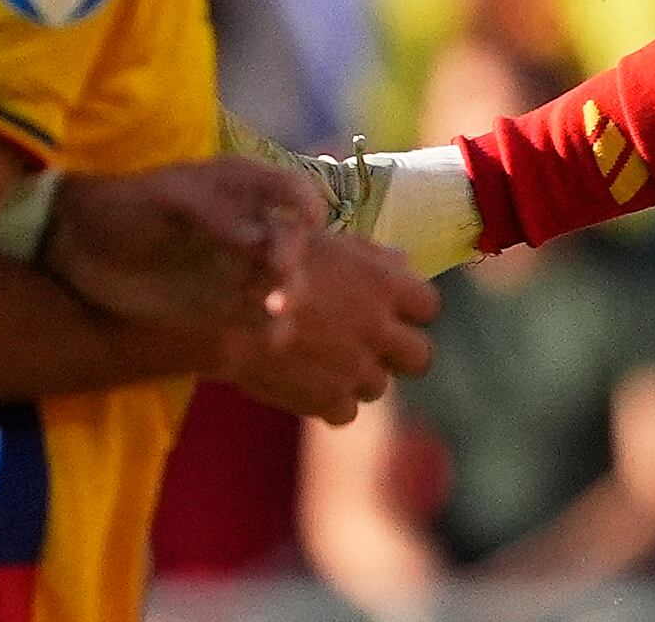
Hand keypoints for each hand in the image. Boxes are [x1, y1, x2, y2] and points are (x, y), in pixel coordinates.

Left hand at [45, 157, 319, 334]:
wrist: (76, 247)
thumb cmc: (123, 209)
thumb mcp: (166, 199)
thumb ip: (215, 215)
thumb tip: (261, 238)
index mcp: (241, 189)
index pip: (292, 190)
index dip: (307, 203)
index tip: (308, 223)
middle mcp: (250, 227)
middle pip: (293, 241)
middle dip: (292, 257)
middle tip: (276, 275)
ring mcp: (239, 269)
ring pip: (285, 282)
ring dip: (289, 295)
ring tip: (273, 310)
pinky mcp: (222, 307)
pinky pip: (260, 321)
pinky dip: (272, 329)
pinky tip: (268, 339)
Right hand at [219, 230, 437, 423]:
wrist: (224, 307)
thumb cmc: (270, 261)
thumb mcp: (325, 241)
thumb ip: (370, 255)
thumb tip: (403, 261)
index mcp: (387, 285)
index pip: (430, 306)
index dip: (411, 311)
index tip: (392, 312)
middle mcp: (380, 329)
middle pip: (421, 357)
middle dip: (400, 354)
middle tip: (373, 348)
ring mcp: (356, 369)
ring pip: (380, 387)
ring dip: (359, 378)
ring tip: (327, 364)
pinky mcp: (327, 401)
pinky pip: (345, 413)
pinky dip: (329, 403)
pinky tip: (307, 384)